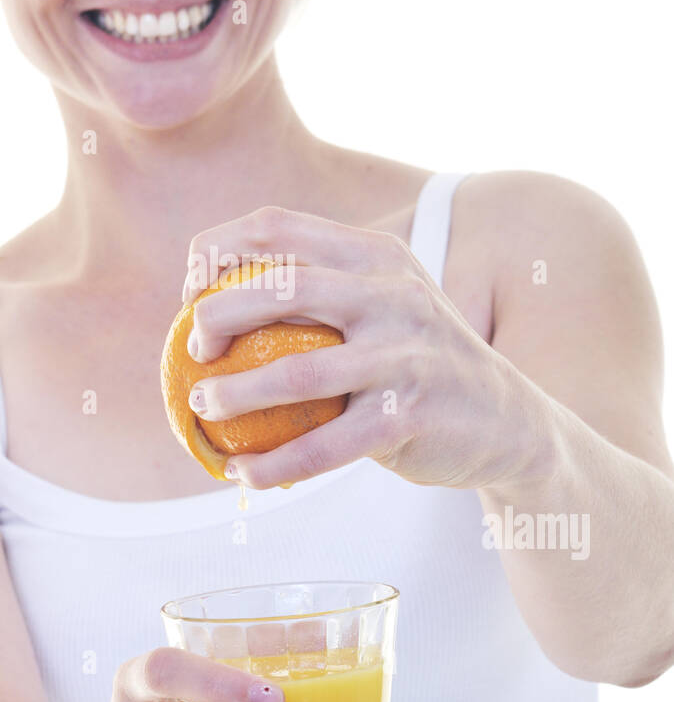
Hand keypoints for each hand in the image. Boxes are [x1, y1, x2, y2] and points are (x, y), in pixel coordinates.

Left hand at [181, 204, 536, 490]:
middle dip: (215, 314)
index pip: (276, 227)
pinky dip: (274, 463)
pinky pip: (324, 446)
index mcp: (376, 254)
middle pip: (281, 285)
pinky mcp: (408, 416)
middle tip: (192, 350)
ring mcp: (404, 355)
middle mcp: (392, 294)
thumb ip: (322, 286)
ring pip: (295, 371)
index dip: (216, 252)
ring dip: (233, 395)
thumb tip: (209, 300)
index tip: (189, 292)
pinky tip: (243, 473)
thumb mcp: (384, 302)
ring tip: (200, 407)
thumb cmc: (418, 361)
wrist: (511, 422)